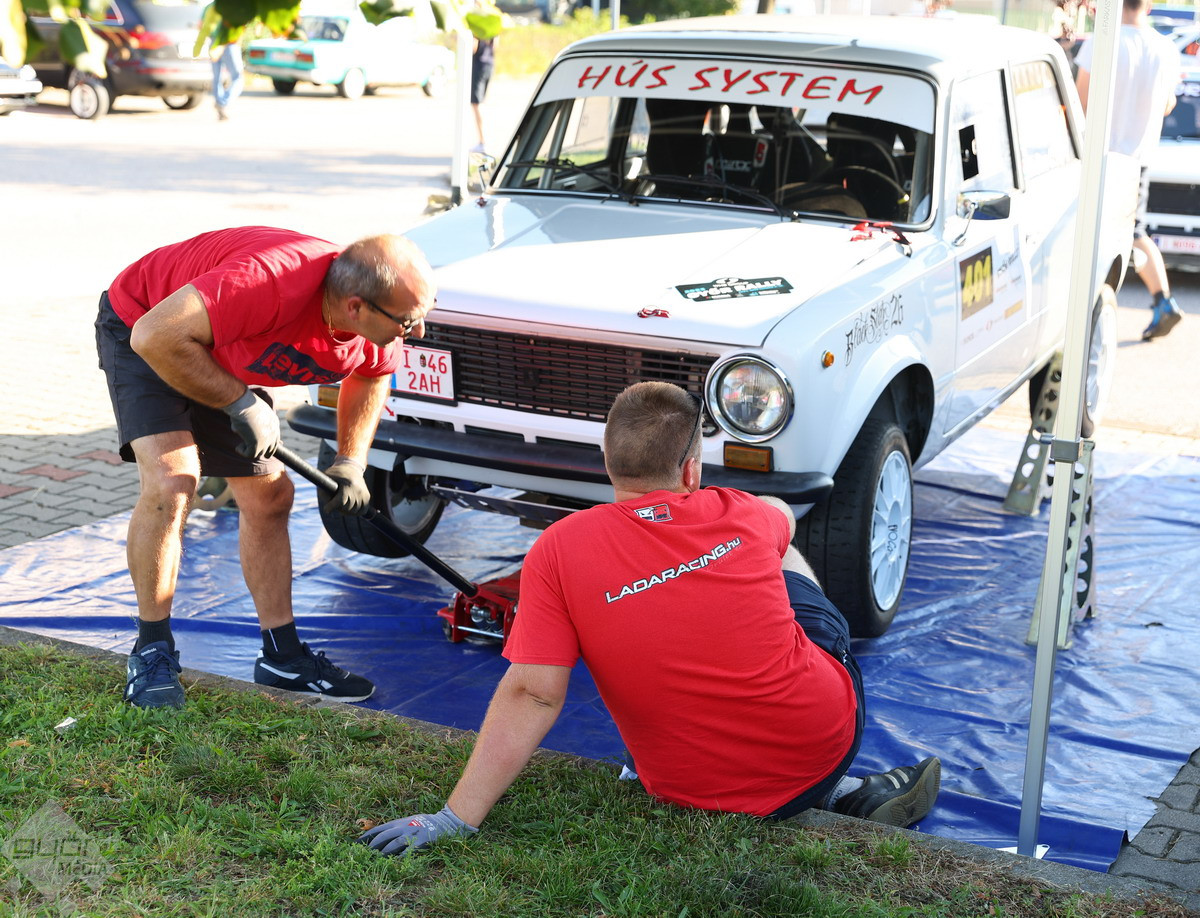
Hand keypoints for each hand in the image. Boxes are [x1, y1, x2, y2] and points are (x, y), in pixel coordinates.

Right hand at [221, 390, 279, 459]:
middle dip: (260, 451)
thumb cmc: (245, 404)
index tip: (259, 445)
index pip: (275, 438)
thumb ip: (253, 421)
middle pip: (270, 449)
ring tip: (240, 443)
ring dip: (249, 450)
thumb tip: (243, 428)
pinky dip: (243, 452)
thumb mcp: (253, 411)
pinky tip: (238, 447)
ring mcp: (266, 440)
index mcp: (274, 423)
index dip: (267, 444)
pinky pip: (250, 455)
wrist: (244, 404)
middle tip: (248, 449)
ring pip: (259, 453)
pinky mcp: (257, 445)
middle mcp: (273, 433)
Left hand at [324, 457, 370, 515]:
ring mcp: (364, 494)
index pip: (341, 500)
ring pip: (355, 511)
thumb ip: (323, 492)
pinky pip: (362, 510)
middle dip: (339, 508)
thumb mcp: (327, 478)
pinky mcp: (367, 496)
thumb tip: (327, 509)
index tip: (327, 509)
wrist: (351, 468)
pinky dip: (356, 512)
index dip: (332, 507)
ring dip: (346, 511)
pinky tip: (349, 509)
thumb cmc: (336, 474)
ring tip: (340, 507)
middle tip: (334, 506)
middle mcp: (358, 489)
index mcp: (348, 483)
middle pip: (347, 507)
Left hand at [357, 805, 477, 856]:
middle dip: (372, 846)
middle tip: (363, 855)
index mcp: (399, 822)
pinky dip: (400, 858)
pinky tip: (394, 863)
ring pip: (394, 844)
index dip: (367, 836)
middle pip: (384, 836)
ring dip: (383, 853)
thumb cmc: (424, 824)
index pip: (379, 829)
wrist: (444, 822)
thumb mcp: (408, 821)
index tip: (356, 844)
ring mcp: (412, 834)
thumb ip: (396, 828)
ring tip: (376, 861)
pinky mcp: (421, 842)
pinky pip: (408, 851)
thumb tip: (378, 837)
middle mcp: (404, 826)